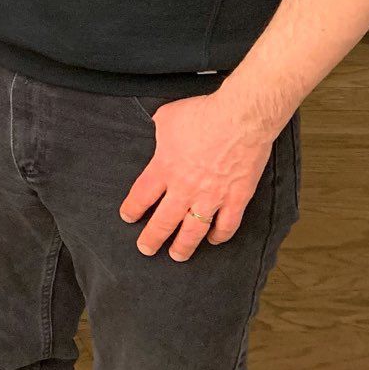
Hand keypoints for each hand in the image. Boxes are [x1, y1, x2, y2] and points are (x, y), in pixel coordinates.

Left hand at [120, 91, 276, 261]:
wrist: (240, 118)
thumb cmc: (203, 114)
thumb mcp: (167, 117)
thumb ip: (158, 130)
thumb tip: (156, 129)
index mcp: (164, 168)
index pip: (141, 196)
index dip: (132, 210)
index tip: (128, 217)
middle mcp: (185, 188)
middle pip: (163, 221)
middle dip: (152, 238)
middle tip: (145, 248)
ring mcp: (212, 197)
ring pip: (193, 231)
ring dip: (183, 246)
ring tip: (177, 255)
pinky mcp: (237, 198)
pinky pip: (226, 226)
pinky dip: (219, 236)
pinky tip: (213, 240)